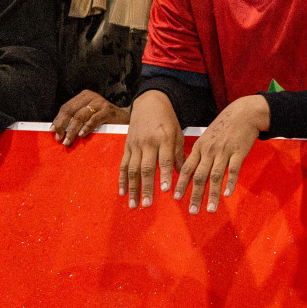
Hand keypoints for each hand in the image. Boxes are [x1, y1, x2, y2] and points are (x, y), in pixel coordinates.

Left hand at [54, 89, 128, 146]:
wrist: (125, 119)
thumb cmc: (103, 119)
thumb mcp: (87, 116)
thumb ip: (74, 119)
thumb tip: (56, 130)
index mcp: (84, 96)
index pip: (66, 107)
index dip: (58, 119)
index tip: (52, 131)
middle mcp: (91, 97)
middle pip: (71, 111)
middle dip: (63, 126)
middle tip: (59, 138)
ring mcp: (100, 103)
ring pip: (80, 116)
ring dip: (72, 130)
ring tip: (68, 141)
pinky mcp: (108, 110)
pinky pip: (93, 120)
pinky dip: (86, 128)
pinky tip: (81, 135)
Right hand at [120, 90, 181, 208]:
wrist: (149, 103)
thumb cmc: (168, 120)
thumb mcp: (178, 134)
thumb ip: (179, 154)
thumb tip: (184, 175)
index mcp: (165, 138)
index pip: (165, 159)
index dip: (165, 175)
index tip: (165, 190)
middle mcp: (148, 143)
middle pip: (146, 168)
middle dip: (147, 187)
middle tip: (148, 204)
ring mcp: (135, 145)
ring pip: (132, 169)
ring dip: (133, 188)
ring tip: (134, 204)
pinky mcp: (127, 147)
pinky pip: (123, 165)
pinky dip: (122, 180)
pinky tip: (123, 192)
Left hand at [174, 95, 268, 213]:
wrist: (244, 113)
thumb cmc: (225, 125)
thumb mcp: (208, 137)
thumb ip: (201, 153)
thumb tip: (193, 170)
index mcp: (200, 147)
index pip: (187, 168)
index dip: (181, 184)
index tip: (176, 197)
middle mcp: (209, 151)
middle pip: (199, 176)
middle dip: (195, 195)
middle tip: (192, 211)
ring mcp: (224, 152)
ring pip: (215, 176)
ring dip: (212, 194)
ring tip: (211, 209)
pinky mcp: (238, 152)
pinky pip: (233, 170)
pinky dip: (230, 183)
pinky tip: (227, 194)